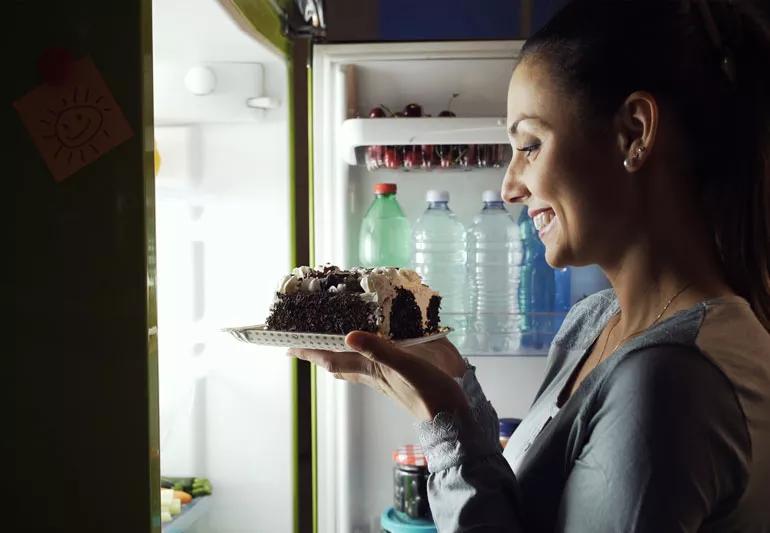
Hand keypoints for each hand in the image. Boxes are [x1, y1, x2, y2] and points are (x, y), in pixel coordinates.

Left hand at [288, 332, 469, 420]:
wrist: (453, 419)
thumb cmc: (430, 393)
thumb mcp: (405, 366)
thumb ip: (379, 350)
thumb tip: (347, 336)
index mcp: (370, 370)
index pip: (332, 359)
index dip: (310, 353)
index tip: (289, 347)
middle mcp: (373, 374)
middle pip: (339, 364)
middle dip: (321, 353)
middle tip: (306, 342)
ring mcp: (386, 378)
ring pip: (355, 365)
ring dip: (340, 354)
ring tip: (333, 340)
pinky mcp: (400, 378)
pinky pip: (373, 363)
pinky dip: (365, 353)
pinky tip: (373, 347)